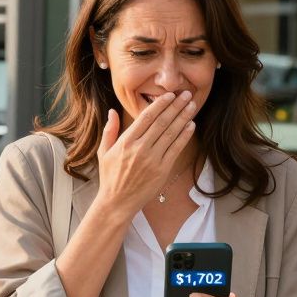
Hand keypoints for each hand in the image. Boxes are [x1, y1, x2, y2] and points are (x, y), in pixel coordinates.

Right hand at [95, 92, 197, 214]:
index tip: (169, 95)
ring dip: (183, 117)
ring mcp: (152, 160)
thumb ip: (109, 130)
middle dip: (175, 106)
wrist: (117, 202)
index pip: (146, 118)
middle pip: (162, 122)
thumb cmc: (110, 177)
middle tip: (186, 94)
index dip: (160, 105)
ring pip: (171, 133)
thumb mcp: (104, 152)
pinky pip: (175, 149)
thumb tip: (112, 111)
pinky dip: (184, 136)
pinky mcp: (162, 170)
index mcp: (125, 142)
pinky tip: (191, 125)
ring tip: (192, 105)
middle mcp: (140, 149)